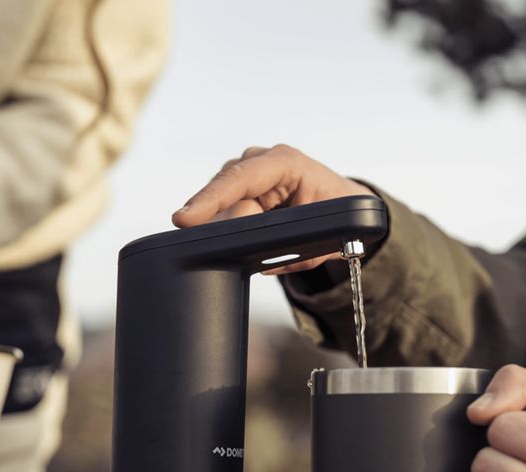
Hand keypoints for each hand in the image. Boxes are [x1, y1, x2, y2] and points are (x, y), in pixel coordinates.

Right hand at [172, 144, 374, 273]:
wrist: (341, 203)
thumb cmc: (335, 215)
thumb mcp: (322, 237)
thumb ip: (289, 249)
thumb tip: (251, 256)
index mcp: (286, 163)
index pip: (239, 179)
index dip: (209, 200)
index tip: (184, 220)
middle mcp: (263, 160)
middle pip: (223, 192)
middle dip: (216, 222)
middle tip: (219, 247)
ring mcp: (249, 170)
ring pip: (220, 202)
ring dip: (224, 225)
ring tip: (246, 244)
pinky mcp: (241, 185)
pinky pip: (222, 208)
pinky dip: (225, 225)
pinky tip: (233, 238)